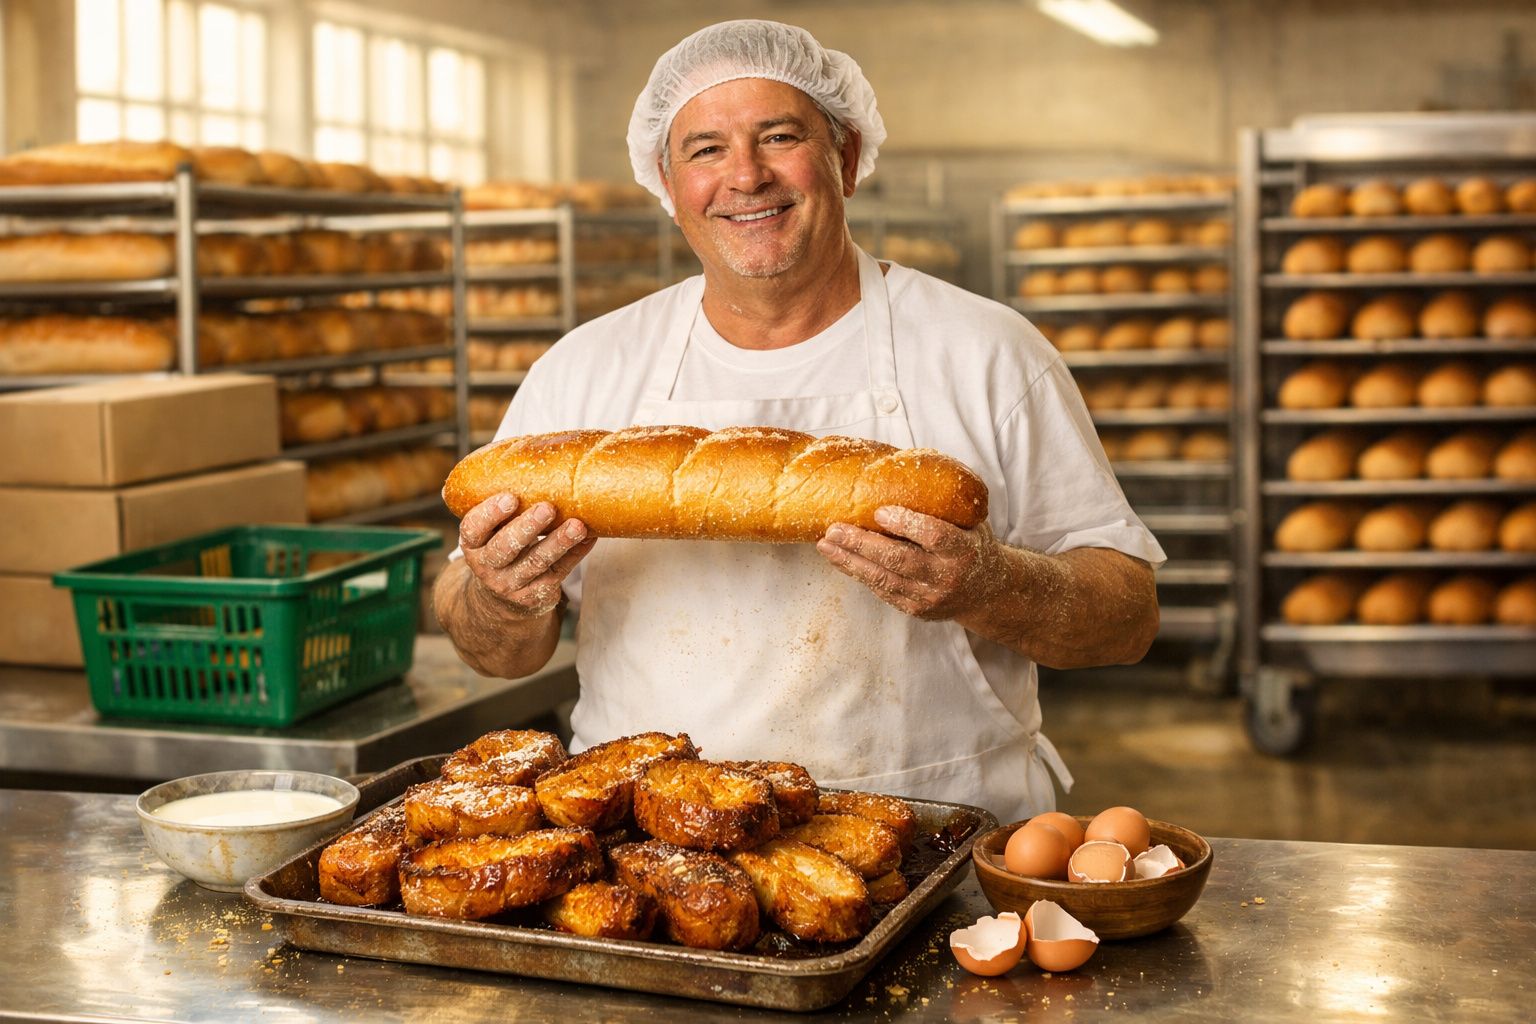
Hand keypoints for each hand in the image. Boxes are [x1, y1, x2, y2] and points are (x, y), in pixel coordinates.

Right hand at [458, 492, 594, 618]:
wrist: (501, 597)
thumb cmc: (501, 546)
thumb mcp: (491, 532)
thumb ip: (502, 505)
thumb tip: (534, 455)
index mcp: (473, 544)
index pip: (473, 529)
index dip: (489, 514)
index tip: (510, 498)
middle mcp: (487, 566)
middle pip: (505, 548)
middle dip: (527, 527)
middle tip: (547, 508)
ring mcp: (511, 583)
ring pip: (536, 561)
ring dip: (559, 542)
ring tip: (577, 525)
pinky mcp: (536, 594)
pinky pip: (559, 571)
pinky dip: (576, 553)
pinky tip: (589, 537)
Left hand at [815, 506, 1004, 620]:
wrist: (987, 592)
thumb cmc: (972, 544)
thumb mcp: (970, 520)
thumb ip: (943, 502)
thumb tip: (901, 466)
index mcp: (964, 550)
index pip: (935, 537)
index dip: (907, 524)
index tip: (880, 511)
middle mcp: (947, 576)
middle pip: (900, 560)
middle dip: (863, 544)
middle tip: (834, 529)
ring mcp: (930, 597)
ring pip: (885, 579)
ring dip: (851, 561)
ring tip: (826, 545)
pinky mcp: (915, 609)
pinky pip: (882, 591)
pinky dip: (858, 573)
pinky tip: (839, 559)